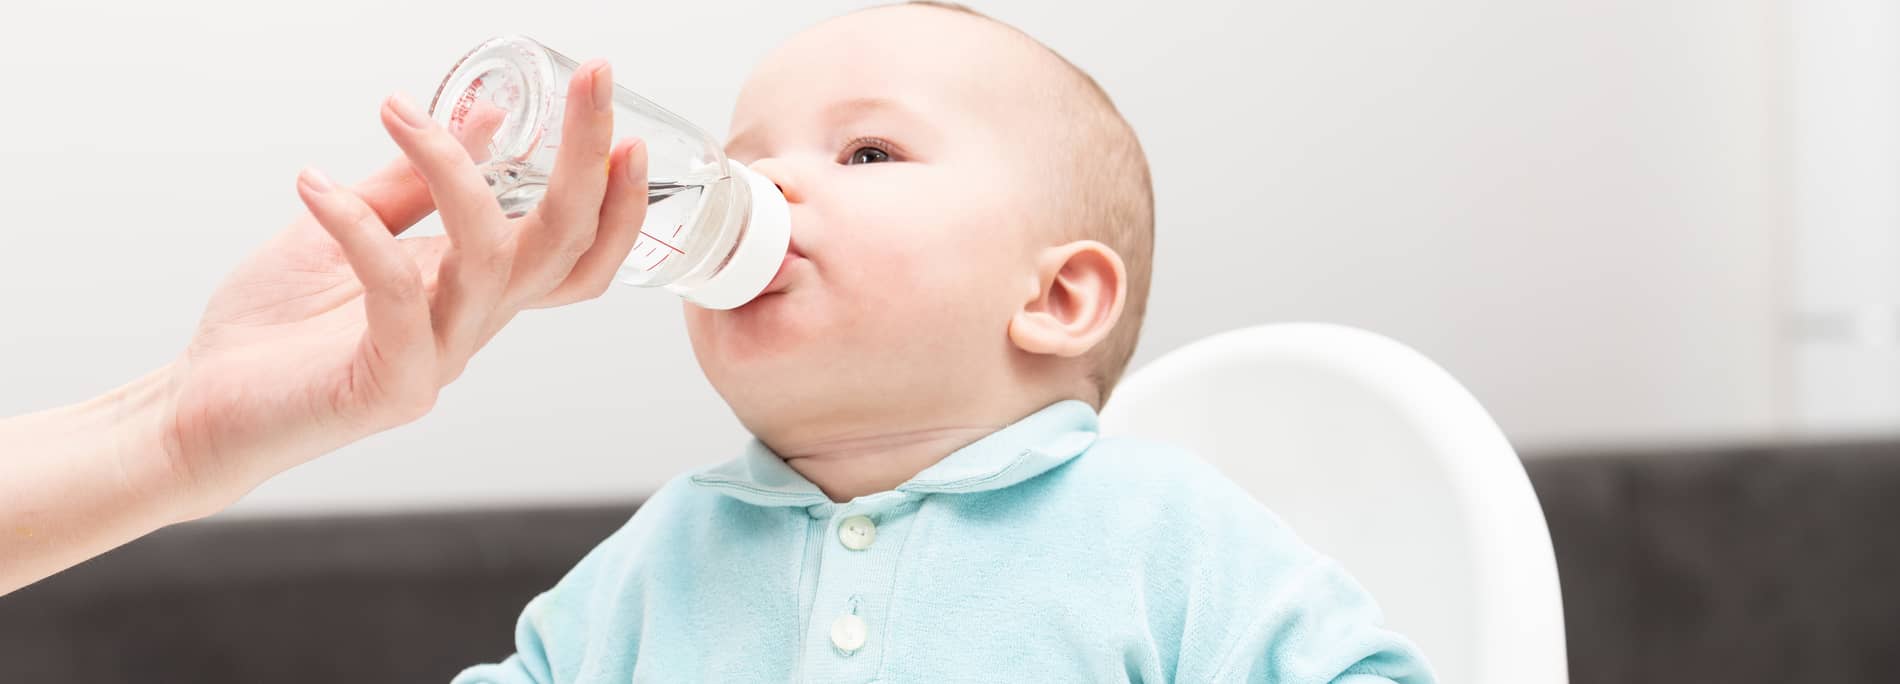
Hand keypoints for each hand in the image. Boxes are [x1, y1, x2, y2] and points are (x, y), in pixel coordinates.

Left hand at [158, 60, 647, 516]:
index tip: (615, 117)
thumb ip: (415, 182)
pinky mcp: (392, 385)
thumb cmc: (277, 326)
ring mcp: (440, 359)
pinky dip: (360, 229)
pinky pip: (398, 295)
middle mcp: (473, 325)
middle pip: (564, 246)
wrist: (202, 409)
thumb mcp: (353, 226)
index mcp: (478, 291)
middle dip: (586, 157)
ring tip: (396, 114)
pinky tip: (317, 189)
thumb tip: (484, 117)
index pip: (577, 250)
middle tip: (592, 79)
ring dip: (453, 170)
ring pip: (491, 260)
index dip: (616, 191)